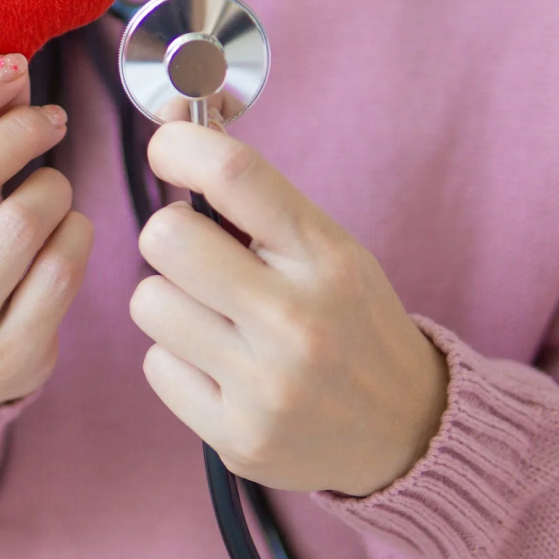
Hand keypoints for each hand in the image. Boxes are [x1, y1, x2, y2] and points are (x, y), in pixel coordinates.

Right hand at [0, 54, 93, 408]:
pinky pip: (62, 270)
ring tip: (53, 186)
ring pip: (19, 223)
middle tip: (50, 117)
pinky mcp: (8, 359)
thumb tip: (10, 77)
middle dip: (16, 131)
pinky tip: (69, 229)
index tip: (10, 68)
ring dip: (51, 185)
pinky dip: (77, 232)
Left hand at [130, 121, 448, 496]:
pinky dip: (178, 361)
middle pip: (165, 238)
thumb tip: (174, 121)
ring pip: (149, 302)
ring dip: (171, 303)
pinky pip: (155, 366)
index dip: (179, 145)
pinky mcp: (238, 437)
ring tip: (217, 320)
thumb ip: (251, 192)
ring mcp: (266, 385)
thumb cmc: (350, 320)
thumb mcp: (324, 247)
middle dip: (168, 237)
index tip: (167, 148)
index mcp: (327, 258)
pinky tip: (223, 369)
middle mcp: (298, 321)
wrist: (409, 432)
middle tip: (198, 256)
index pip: (234, 173)